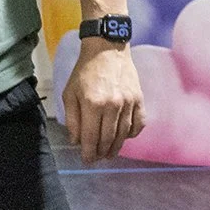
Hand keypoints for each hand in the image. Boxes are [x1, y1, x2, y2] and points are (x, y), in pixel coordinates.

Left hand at [63, 42, 145, 163]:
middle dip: (101, 153)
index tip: (87, 160)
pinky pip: (139, 124)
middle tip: (97, 158)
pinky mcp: (139, 99)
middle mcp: (112, 105)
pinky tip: (125, 136)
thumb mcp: (70, 93)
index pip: (91, 138)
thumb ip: (72, 119)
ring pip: (124, 134)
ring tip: (109, 153)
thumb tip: (76, 141)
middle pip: (108, 139)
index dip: (88, 153)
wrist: (107, 49)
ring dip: (116, 147)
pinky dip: (132, 134)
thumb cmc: (85, 71)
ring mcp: (128, 102)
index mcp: (92, 104)